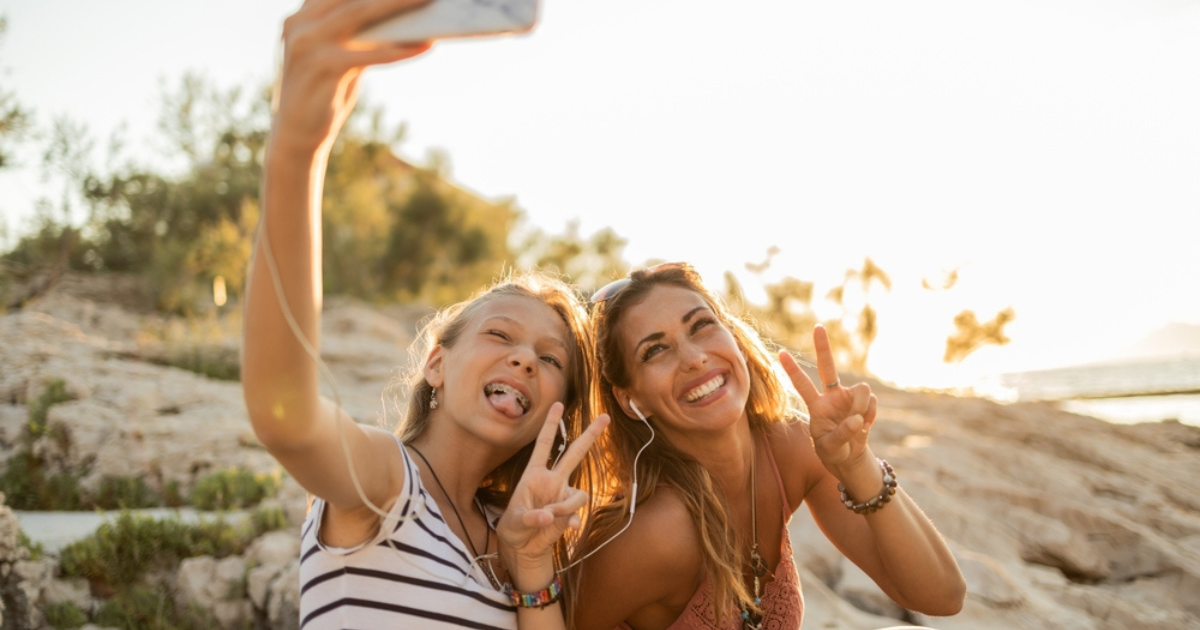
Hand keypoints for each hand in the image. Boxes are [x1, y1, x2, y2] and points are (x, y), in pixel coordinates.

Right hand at [273, 0, 432, 152]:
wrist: (296, 135)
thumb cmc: (324, 92)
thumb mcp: (339, 56)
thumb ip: (360, 33)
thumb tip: (401, 15)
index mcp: (302, 16)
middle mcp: (299, 23)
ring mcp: (308, 43)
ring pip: (362, 13)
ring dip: (399, 4)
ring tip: (427, 0)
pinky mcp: (323, 66)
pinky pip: (370, 53)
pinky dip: (400, 49)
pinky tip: (425, 45)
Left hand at [497, 403, 609, 574]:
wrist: (523, 548)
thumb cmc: (514, 527)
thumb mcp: (515, 521)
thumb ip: (531, 517)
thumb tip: (549, 516)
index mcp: (534, 474)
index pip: (543, 444)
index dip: (550, 425)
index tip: (558, 404)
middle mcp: (552, 481)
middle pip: (574, 454)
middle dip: (589, 435)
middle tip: (605, 417)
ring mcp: (562, 496)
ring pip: (579, 493)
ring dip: (567, 505)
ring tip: (551, 517)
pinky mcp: (569, 514)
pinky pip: (577, 513)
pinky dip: (573, 520)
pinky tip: (569, 528)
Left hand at [778, 325, 877, 471]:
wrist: (849, 457)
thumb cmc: (833, 450)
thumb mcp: (831, 447)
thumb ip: (843, 433)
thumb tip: (857, 418)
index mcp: (816, 405)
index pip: (802, 384)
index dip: (792, 369)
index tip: (780, 352)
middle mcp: (831, 396)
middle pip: (827, 366)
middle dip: (823, 347)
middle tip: (817, 327)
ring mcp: (848, 398)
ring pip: (862, 389)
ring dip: (863, 406)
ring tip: (859, 423)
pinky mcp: (864, 403)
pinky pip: (872, 403)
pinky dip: (871, 415)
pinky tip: (865, 426)